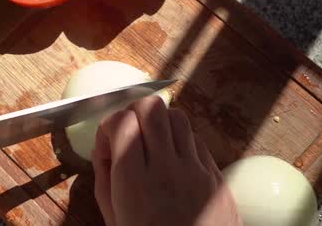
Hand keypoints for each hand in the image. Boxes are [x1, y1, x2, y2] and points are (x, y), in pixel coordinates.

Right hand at [92, 95, 241, 225]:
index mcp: (134, 181)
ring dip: (161, 123)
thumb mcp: (113, 217)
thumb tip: (105, 145)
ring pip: (178, 117)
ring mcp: (197, 172)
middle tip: (131, 131)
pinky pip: (197, 141)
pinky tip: (175, 161)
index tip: (109, 140)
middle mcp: (167, 169)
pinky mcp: (217, 177)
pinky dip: (182, 142)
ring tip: (154, 144)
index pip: (122, 121)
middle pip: (152, 108)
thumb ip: (104, 176)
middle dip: (135, 112)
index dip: (111, 124)